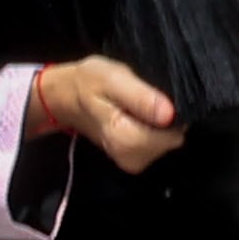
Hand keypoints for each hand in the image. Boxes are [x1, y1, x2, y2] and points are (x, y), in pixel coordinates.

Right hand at [27, 56, 186, 174]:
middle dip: (166, 119)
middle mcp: (131, 158)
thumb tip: (169, 115)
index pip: (171, 136)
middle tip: (144, 99)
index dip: (172, 115)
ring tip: (139, 105)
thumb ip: (141, 98)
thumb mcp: (113, 78)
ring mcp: (133, 161)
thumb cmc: (88, 83)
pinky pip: (160, 143)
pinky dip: (155, 128)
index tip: (156, 97)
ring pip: (168, 142)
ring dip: (160, 123)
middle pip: (172, 140)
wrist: (66, 97)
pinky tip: (139, 116)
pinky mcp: (136, 158)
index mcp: (124, 141)